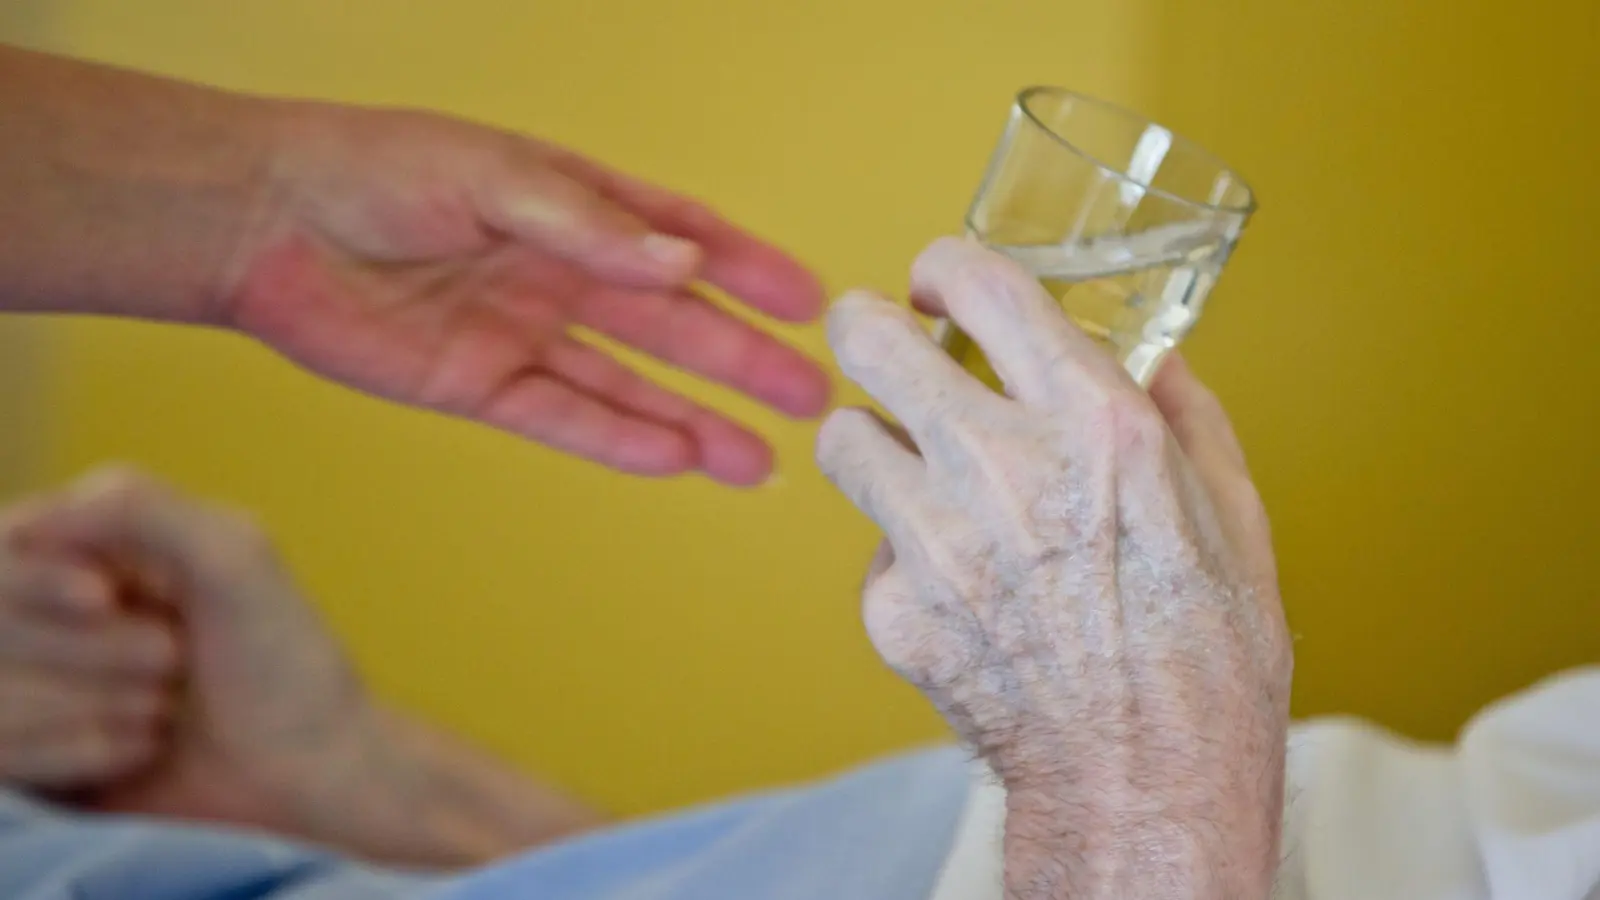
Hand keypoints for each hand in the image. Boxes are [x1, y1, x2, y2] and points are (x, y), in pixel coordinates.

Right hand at [12, 466, 602, 865]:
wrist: (309, 779)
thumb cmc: (286, 663)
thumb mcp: (233, 555)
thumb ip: (135, 505)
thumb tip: (28, 523)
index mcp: (90, 551)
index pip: (2, 548)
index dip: (35, 581)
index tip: (103, 599)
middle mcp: (46, 618)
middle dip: (93, 650)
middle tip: (174, 661)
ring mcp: (32, 692)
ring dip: (89, 705)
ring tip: (163, 711)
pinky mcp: (29, 762)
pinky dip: (77, 753)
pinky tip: (140, 751)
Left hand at [219, 101, 830, 485]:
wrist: (262, 222)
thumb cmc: (372, 171)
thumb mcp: (494, 179)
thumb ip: (591, 228)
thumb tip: (687, 263)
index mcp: (572, 205)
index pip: (682, 238)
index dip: (747, 270)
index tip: (809, 304)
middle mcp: (559, 273)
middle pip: (671, 326)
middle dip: (742, 362)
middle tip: (810, 398)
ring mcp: (523, 333)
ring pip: (629, 387)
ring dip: (696, 421)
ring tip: (760, 460)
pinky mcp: (478, 385)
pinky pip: (565, 418)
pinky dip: (620, 441)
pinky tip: (676, 459)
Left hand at [816, 238, 1290, 898]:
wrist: (1150, 781)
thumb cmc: (1206, 656)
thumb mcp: (1234, 510)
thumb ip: (1183, 413)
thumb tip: (1152, 359)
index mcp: (1093, 423)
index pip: (978, 282)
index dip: (943, 266)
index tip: (941, 283)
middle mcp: (1000, 466)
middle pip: (866, 339)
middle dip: (872, 328)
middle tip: (890, 345)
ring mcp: (935, 541)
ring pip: (840, 436)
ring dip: (875, 438)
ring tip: (915, 464)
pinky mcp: (894, 610)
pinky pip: (871, 547)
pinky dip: (902, 551)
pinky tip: (955, 579)